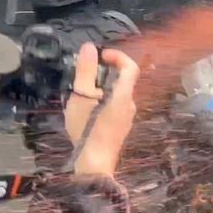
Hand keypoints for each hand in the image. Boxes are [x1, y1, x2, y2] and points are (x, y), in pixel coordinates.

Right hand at [65, 44, 139, 177]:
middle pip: (123, 81)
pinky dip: (102, 101)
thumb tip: (89, 47)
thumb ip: (85, 71)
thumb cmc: (87, 130)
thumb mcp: (81, 97)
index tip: (102, 56)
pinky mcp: (120, 128)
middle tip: (84, 77)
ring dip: (101, 89)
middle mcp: (130, 105)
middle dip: (104, 73)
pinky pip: (114, 107)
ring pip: (117, 95)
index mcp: (124, 96)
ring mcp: (127, 118)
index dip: (118, 56)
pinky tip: (86, 111)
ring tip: (81, 95)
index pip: (131, 67)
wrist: (94, 164)